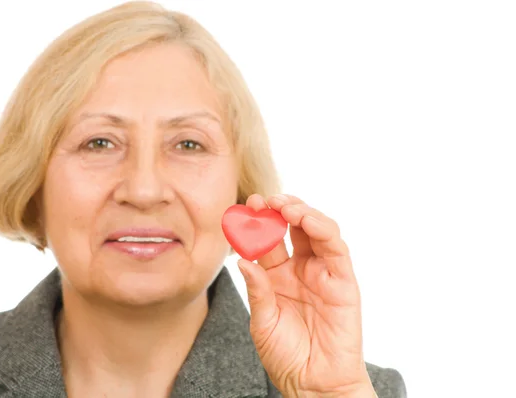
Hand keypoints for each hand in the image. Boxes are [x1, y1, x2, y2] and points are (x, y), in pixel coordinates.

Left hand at [237, 194, 374, 396]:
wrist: (313, 384)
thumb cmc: (286, 356)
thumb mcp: (263, 322)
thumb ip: (257, 290)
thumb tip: (241, 260)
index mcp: (278, 276)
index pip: (269, 240)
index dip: (258, 221)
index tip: (246, 205)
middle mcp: (301, 269)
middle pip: (293, 228)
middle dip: (279, 208)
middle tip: (263, 200)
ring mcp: (323, 273)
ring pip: (317, 231)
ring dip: (302, 212)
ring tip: (283, 205)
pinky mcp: (343, 281)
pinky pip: (336, 249)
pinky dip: (322, 230)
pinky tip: (305, 220)